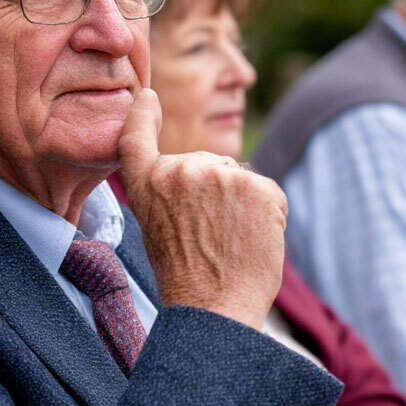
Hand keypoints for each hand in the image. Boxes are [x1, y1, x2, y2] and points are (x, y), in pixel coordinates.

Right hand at [118, 88, 285, 328]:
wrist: (213, 309)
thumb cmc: (187, 278)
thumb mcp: (158, 227)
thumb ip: (172, 191)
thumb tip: (205, 167)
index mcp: (148, 183)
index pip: (136, 138)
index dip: (142, 114)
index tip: (148, 97)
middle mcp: (180, 169)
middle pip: (209, 165)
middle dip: (217, 194)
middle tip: (209, 238)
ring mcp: (220, 174)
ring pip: (241, 179)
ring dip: (243, 206)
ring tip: (229, 243)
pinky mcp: (257, 186)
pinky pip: (269, 193)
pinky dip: (268, 216)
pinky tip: (252, 242)